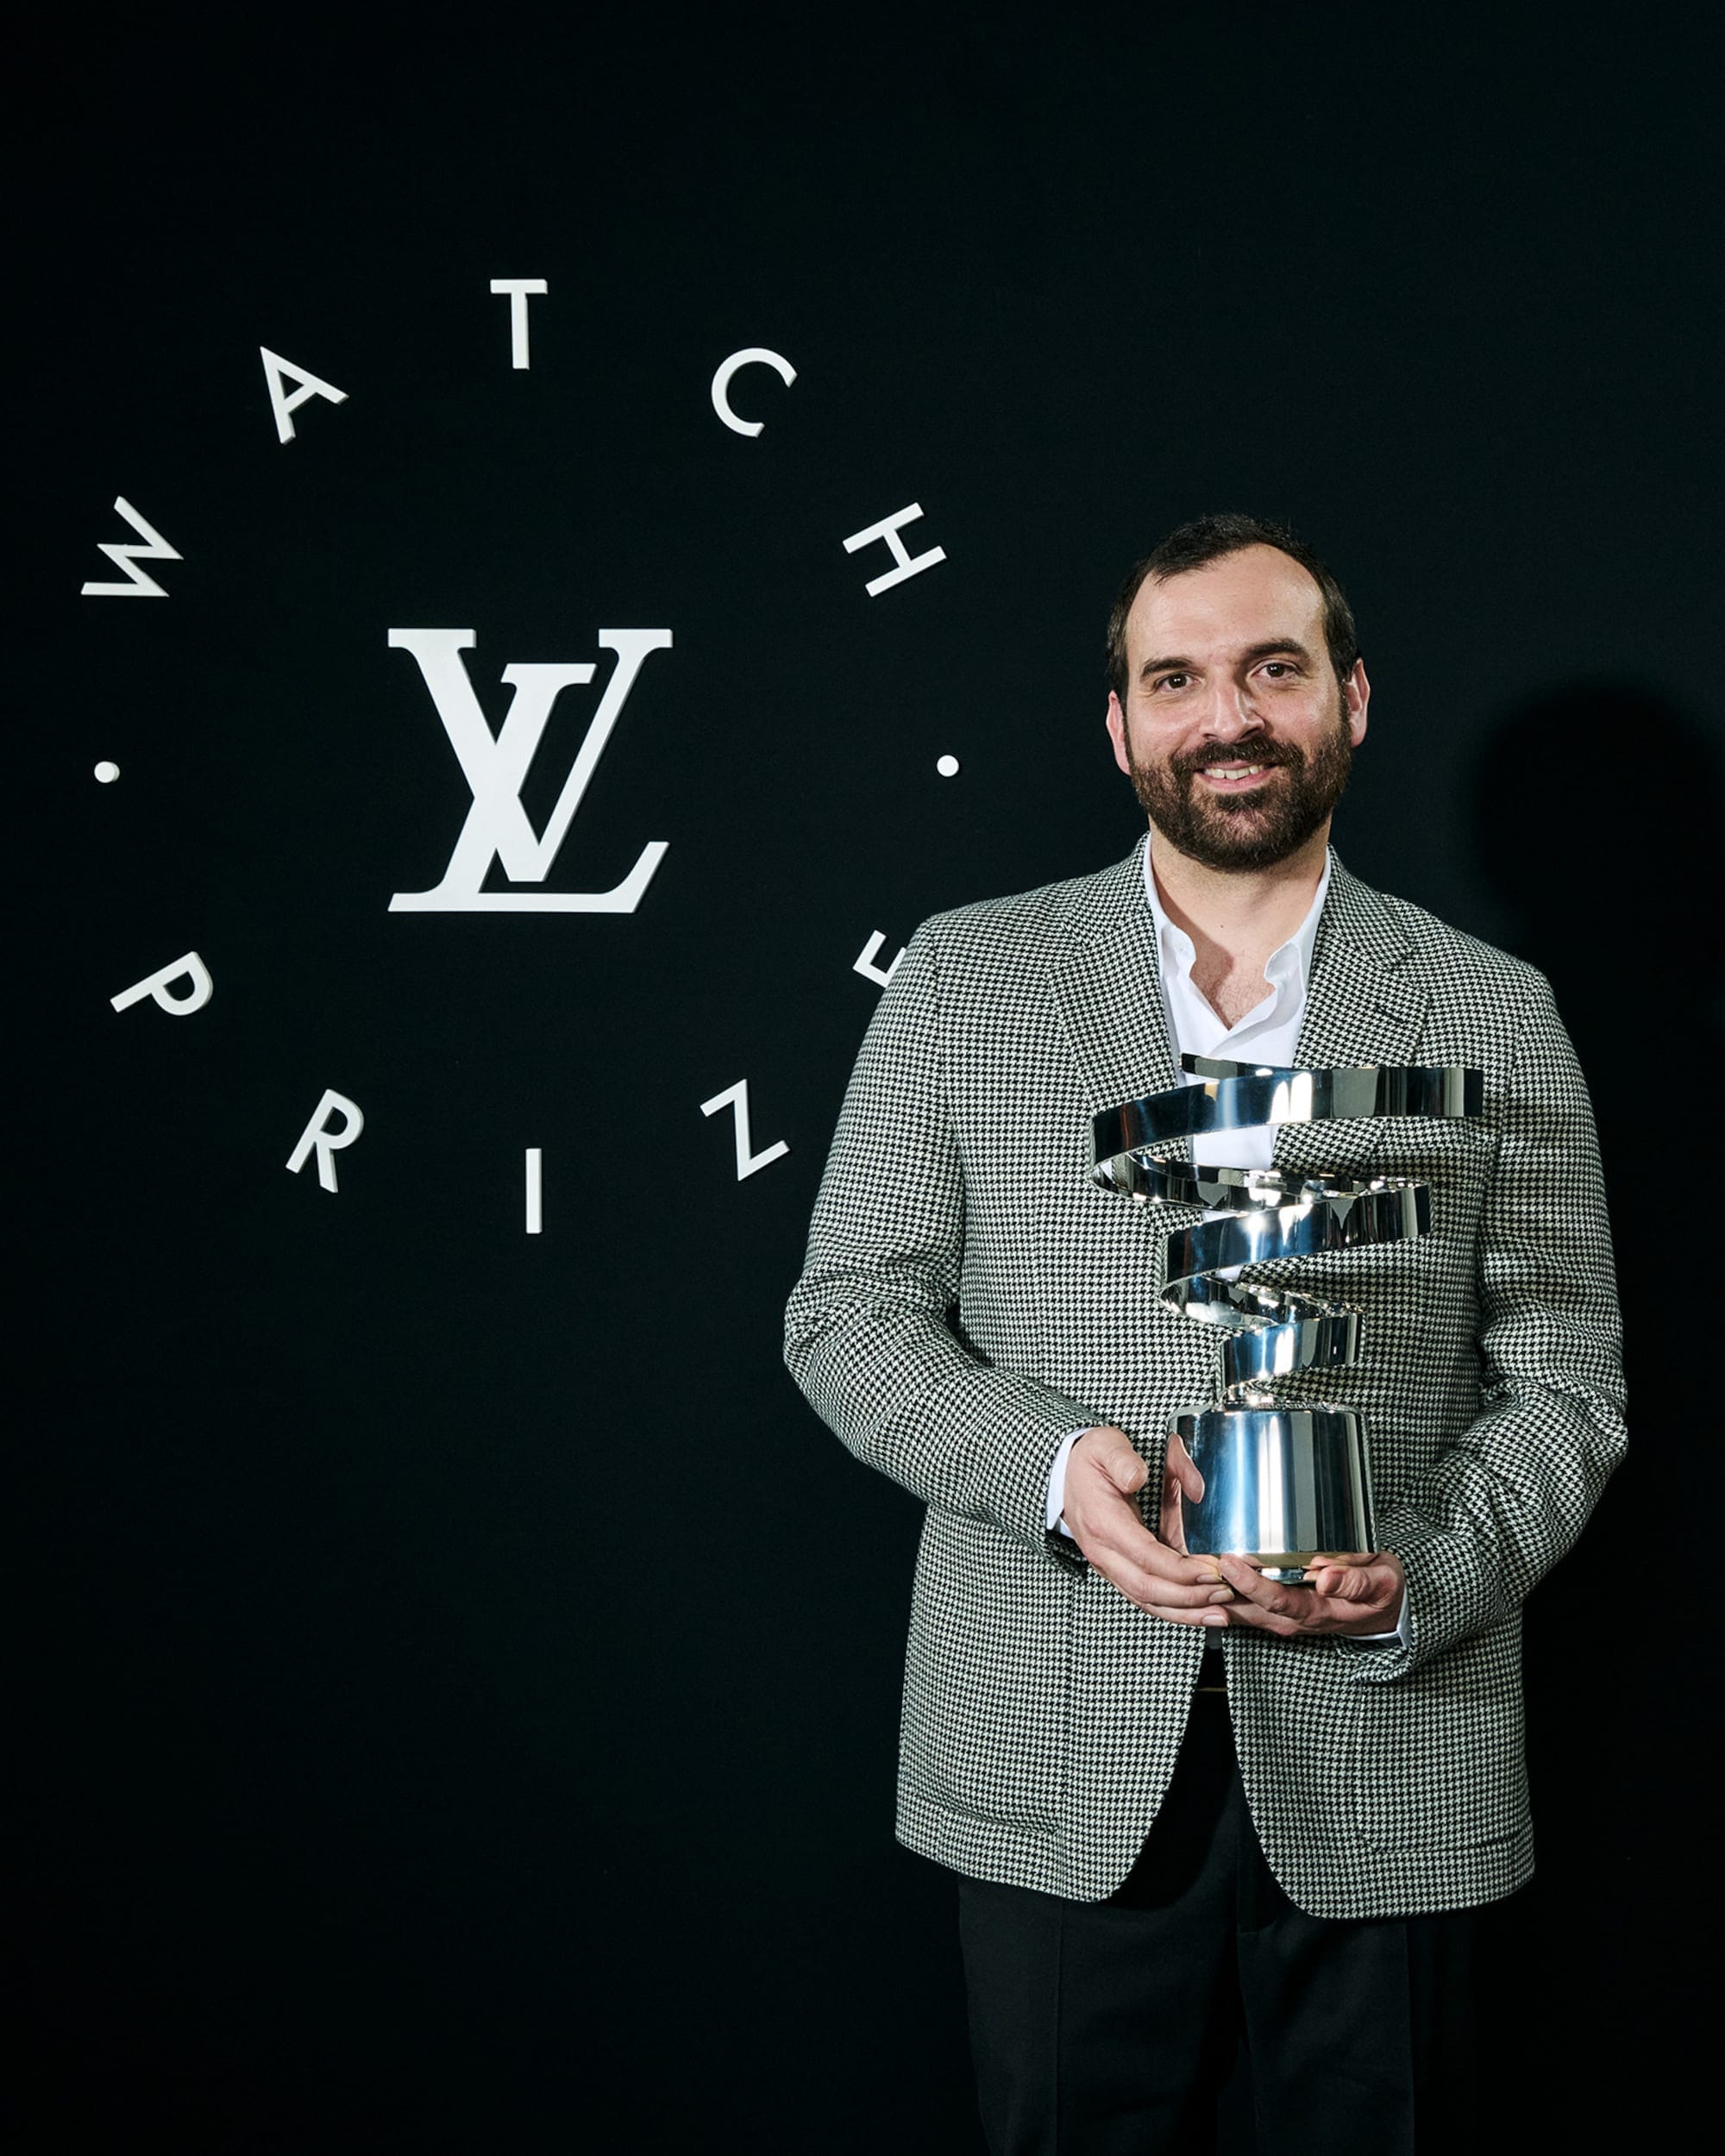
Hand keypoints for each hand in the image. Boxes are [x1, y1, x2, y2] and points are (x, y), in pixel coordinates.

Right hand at [1061, 1427, 1234, 1627]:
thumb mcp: (1105, 1445)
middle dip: (1189, 1596)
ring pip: (1145, 1601)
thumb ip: (1125, 1459)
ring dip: (1184, 1612)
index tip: (1212, 1570)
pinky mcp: (1115, 1570)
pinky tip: (1198, 1612)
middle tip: (1226, 1592)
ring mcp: (1107, 1565)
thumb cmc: (1091, 1459)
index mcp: (1103, 1521)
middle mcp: (1101, 1551)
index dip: (1181, 1569)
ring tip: (1221, 1614)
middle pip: (1147, 1588)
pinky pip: (1143, 1598)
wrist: (1064, 1473)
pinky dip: (1172, 1610)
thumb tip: (1141, 1477)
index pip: (1145, 1556)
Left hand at [1211, 1549, 1406, 1638]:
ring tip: (1192, 1565)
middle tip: (1197, 1560)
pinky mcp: (1277, 1613)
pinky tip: (1206, 1574)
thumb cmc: (1381, 1591)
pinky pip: (1245, 1607)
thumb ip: (1356, 1581)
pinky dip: (1224, 1594)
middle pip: (1250, 1607)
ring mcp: (1284, 1618)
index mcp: (1319, 1611)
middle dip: (1222, 1587)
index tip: (1230, 1562)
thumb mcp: (1382, 1582)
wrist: (1384, 1610)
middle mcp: (1295, 1619)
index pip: (1278, 1601)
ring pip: (1242, 1609)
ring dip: (1217, 1593)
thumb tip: (1326, 1576)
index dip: (1251, 1584)